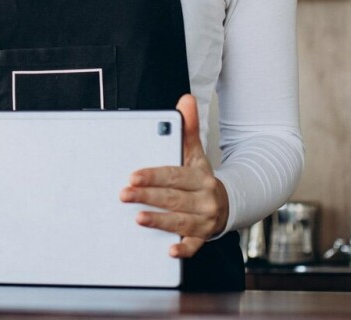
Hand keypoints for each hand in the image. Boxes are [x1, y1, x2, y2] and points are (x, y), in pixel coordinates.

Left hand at [119, 93, 229, 258]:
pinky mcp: (202, 237)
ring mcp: (204, 220)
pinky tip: (170, 251)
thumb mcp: (195, 153)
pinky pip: (194, 246)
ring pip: (180, 221)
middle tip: (124, 194)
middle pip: (173, 198)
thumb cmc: (200, 177)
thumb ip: (189, 128)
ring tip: (138, 218)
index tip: (133, 176)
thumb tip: (186, 98)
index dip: (154, 176)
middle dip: (148, 197)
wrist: (226, 202)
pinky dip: (183, 249)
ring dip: (159, 220)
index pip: (174, 175)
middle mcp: (204, 199)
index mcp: (201, 177)